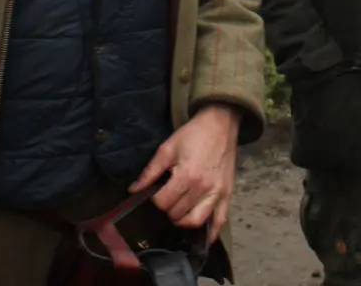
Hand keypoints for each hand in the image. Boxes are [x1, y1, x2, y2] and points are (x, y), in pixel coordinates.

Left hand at [130, 104, 240, 244]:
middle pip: (177, 213)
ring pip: (195, 221)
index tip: (157, 190)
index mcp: (186, 176)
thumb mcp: (167, 148)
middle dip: (168, 208)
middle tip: (167, 196)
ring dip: (183, 221)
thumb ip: (150, 171)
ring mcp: (217, 193)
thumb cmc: (193, 134)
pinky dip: (212, 232)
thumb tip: (133, 189)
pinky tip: (204, 237)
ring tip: (178, 212)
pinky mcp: (227, 194)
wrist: (220, 123)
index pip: (163, 203)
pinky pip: (220, 220)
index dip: (155, 199)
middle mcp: (203, 188)